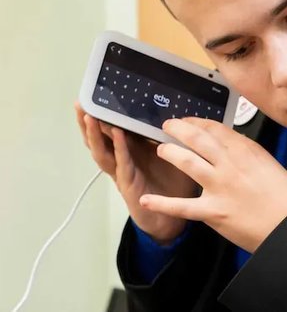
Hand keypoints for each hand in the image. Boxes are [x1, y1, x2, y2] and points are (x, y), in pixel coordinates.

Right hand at [75, 104, 198, 243]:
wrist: (171, 217)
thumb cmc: (172, 184)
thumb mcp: (173, 154)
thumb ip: (171, 135)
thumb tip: (179, 111)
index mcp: (131, 151)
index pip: (112, 129)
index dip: (102, 115)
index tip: (95, 96)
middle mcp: (122, 160)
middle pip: (99, 139)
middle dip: (89, 122)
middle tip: (81, 102)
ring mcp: (122, 173)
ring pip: (102, 152)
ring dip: (95, 134)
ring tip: (90, 116)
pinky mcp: (128, 185)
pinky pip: (122, 164)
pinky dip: (120, 149)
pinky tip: (118, 135)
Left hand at [139, 117, 286, 252]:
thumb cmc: (283, 194)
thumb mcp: (266, 161)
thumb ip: (244, 150)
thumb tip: (227, 142)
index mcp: (244, 150)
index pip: (214, 128)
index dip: (196, 122)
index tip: (188, 121)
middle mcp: (230, 164)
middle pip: (197, 139)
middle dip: (178, 129)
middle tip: (167, 125)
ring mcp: (220, 186)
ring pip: (187, 162)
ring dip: (170, 153)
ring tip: (161, 149)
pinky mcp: (213, 211)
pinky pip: (183, 206)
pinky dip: (163, 204)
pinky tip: (147, 201)